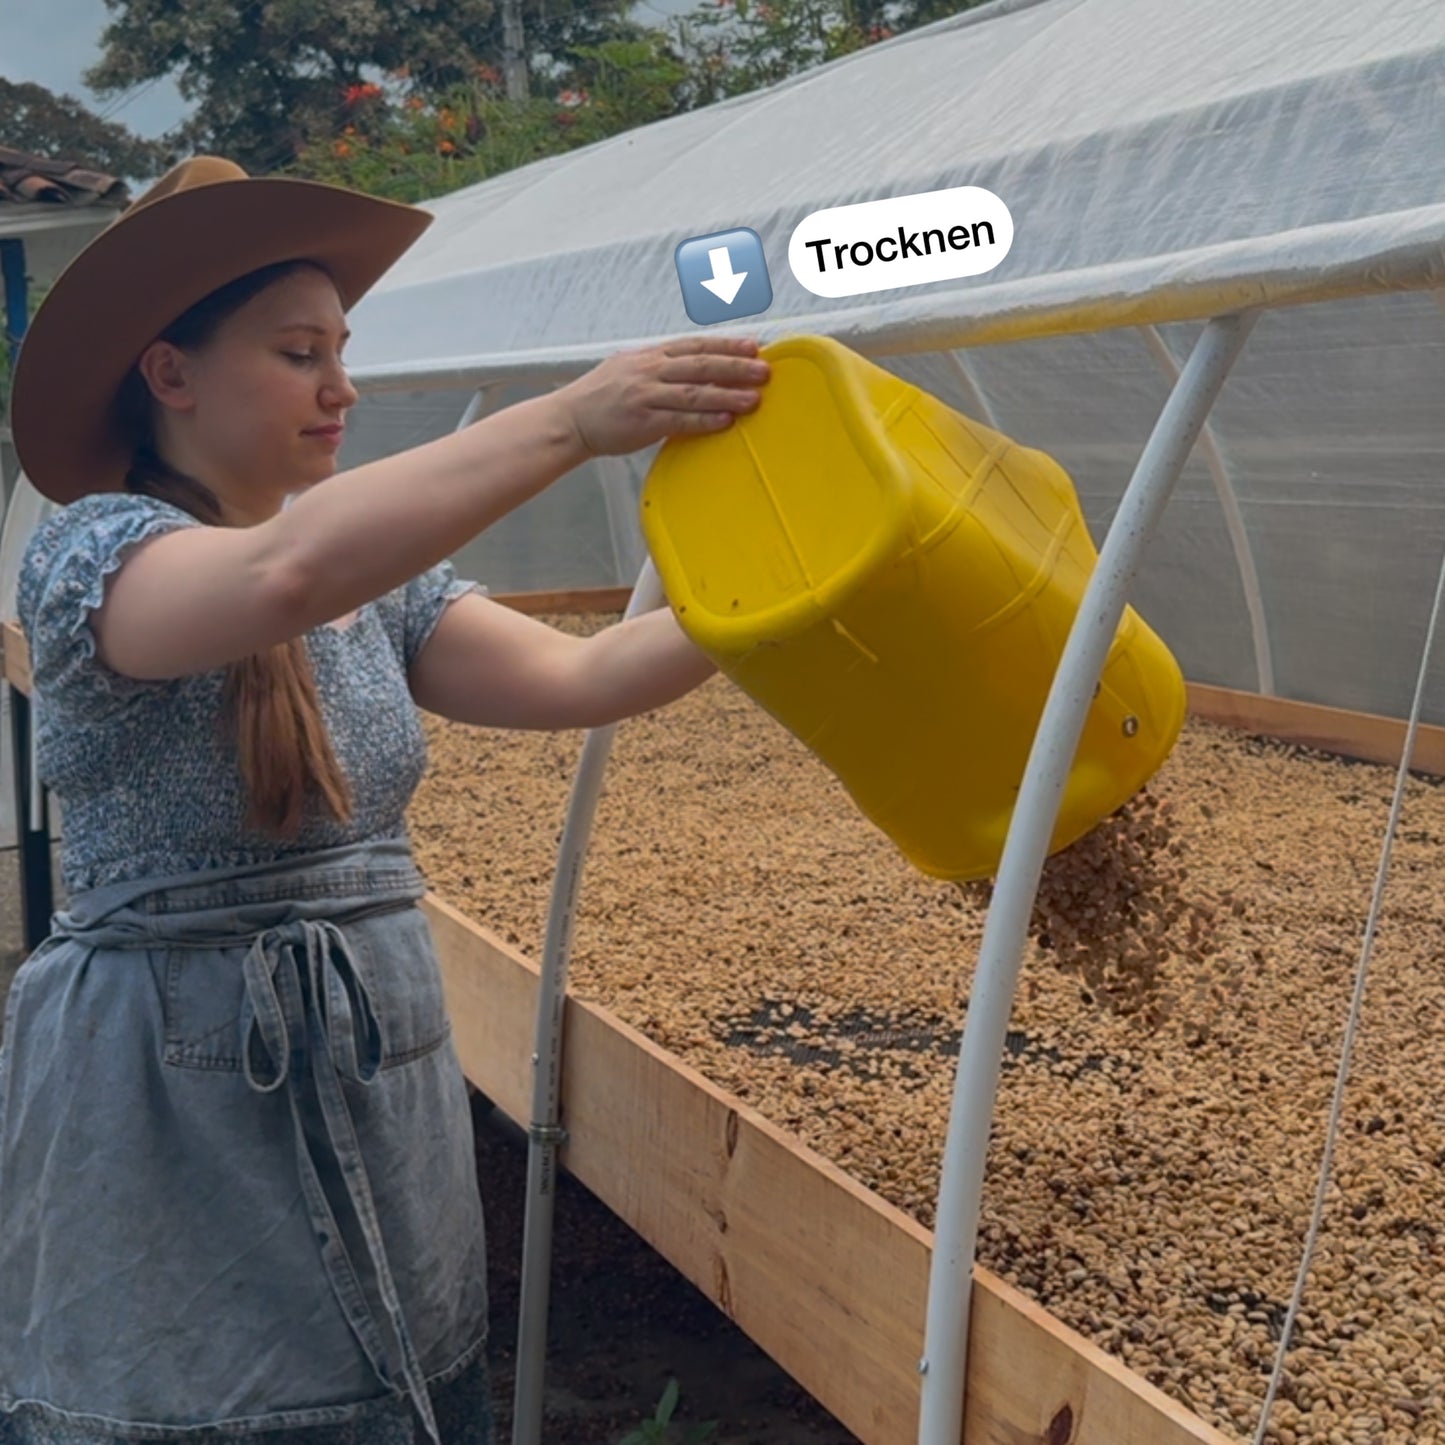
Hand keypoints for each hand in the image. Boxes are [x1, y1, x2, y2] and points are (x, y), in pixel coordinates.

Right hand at [557, 335, 769, 457]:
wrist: (569, 419)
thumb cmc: (601, 396)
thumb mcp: (629, 368)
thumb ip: (661, 366)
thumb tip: (695, 367)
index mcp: (650, 356)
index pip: (695, 345)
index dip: (726, 345)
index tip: (754, 346)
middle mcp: (650, 371)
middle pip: (701, 365)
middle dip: (735, 367)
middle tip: (764, 371)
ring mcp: (646, 396)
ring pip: (694, 392)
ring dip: (727, 394)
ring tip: (754, 399)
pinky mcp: (643, 422)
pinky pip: (680, 420)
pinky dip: (705, 419)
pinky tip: (726, 420)